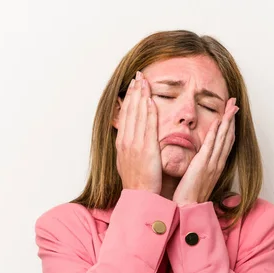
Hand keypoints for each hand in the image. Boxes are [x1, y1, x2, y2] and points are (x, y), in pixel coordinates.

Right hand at [116, 71, 161, 194]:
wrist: (140, 195)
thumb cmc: (138, 181)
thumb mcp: (128, 161)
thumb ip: (130, 147)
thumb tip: (131, 137)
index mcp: (122, 143)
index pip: (126, 115)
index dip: (129, 99)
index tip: (133, 86)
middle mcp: (126, 141)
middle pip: (130, 111)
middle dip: (134, 92)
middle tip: (138, 76)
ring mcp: (135, 144)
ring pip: (137, 114)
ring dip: (140, 96)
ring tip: (143, 81)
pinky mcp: (146, 148)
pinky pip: (147, 125)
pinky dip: (148, 111)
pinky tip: (150, 100)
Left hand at [172, 98, 238, 205]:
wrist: (188, 209)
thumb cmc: (190, 198)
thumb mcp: (198, 180)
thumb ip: (200, 170)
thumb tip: (199, 163)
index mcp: (216, 166)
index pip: (225, 143)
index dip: (229, 127)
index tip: (230, 114)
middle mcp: (217, 164)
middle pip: (228, 137)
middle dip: (231, 119)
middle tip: (234, 103)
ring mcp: (212, 164)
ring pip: (223, 138)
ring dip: (227, 121)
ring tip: (231, 106)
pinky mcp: (203, 165)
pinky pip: (211, 145)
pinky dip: (216, 132)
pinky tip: (219, 121)